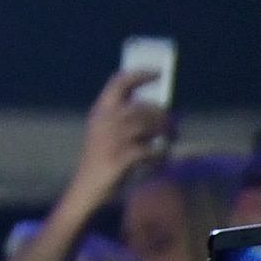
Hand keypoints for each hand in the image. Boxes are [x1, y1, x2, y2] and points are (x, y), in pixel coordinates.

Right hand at [63, 66, 172, 207]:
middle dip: (161, 113)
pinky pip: (148, 150)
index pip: (118, 82)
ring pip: (146, 125)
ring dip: (164, 131)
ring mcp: (110, 139)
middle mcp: (104, 121)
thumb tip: (162, 111)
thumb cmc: (101, 158)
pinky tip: (161, 157)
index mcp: (100, 111)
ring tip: (171, 138)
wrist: (86, 187)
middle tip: (174, 123)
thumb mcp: (108, 133)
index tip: (158, 72)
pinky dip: (159, 153)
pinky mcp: (119, 157)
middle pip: (140, 106)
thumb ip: (127, 120)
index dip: (139, 74)